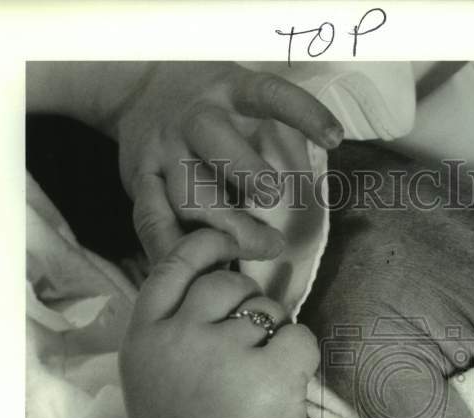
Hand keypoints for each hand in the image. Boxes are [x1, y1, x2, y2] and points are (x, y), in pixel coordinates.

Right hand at [113, 62, 343, 261]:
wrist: (138, 90)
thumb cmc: (215, 111)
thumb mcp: (242, 103)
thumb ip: (272, 134)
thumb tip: (313, 195)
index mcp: (231, 91)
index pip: (270, 93)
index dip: (303, 112)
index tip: (334, 138)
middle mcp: (195, 117)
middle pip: (217, 146)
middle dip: (250, 181)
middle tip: (280, 217)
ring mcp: (163, 148)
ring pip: (187, 195)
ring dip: (223, 232)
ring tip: (255, 254)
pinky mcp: (139, 178)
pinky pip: (151, 221)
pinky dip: (174, 251)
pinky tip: (199, 272)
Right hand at [120, 229, 318, 417]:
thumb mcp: (153, 372)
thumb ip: (173, 325)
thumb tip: (218, 278)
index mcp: (144, 336)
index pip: (172, 267)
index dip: (205, 246)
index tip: (227, 242)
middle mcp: (179, 337)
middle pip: (227, 285)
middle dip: (246, 306)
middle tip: (247, 348)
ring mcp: (224, 354)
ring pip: (266, 310)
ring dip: (272, 336)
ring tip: (257, 379)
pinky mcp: (268, 374)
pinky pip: (298, 336)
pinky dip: (300, 355)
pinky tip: (284, 383)